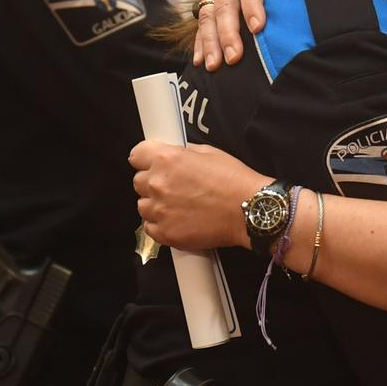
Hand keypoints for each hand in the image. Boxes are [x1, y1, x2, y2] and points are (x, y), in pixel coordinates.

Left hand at [130, 140, 267, 250]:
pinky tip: (179, 221)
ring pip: (143, 206)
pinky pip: (150, 228)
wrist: (250, 211)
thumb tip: (175, 157)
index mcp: (167, 159)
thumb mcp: (210, 152)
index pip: (136, 155)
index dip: (145, 159)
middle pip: (138, 182)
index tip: (150, 164)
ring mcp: (159, 210)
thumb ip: (184, 154)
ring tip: (178, 207)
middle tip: (174, 187)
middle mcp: (157, 183)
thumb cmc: (234, 180)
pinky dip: (161, 225)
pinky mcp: (165, 233)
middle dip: (153, 183)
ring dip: (156, 205)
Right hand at [194, 0, 298, 70]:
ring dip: (210, 42)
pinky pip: (201, 19)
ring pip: (208, 17)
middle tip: (234, 57)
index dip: (252, 7)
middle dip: (227, 34)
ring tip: (214, 65)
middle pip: (225, 8)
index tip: (257, 27)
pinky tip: (201, 60)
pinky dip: (199, 40)